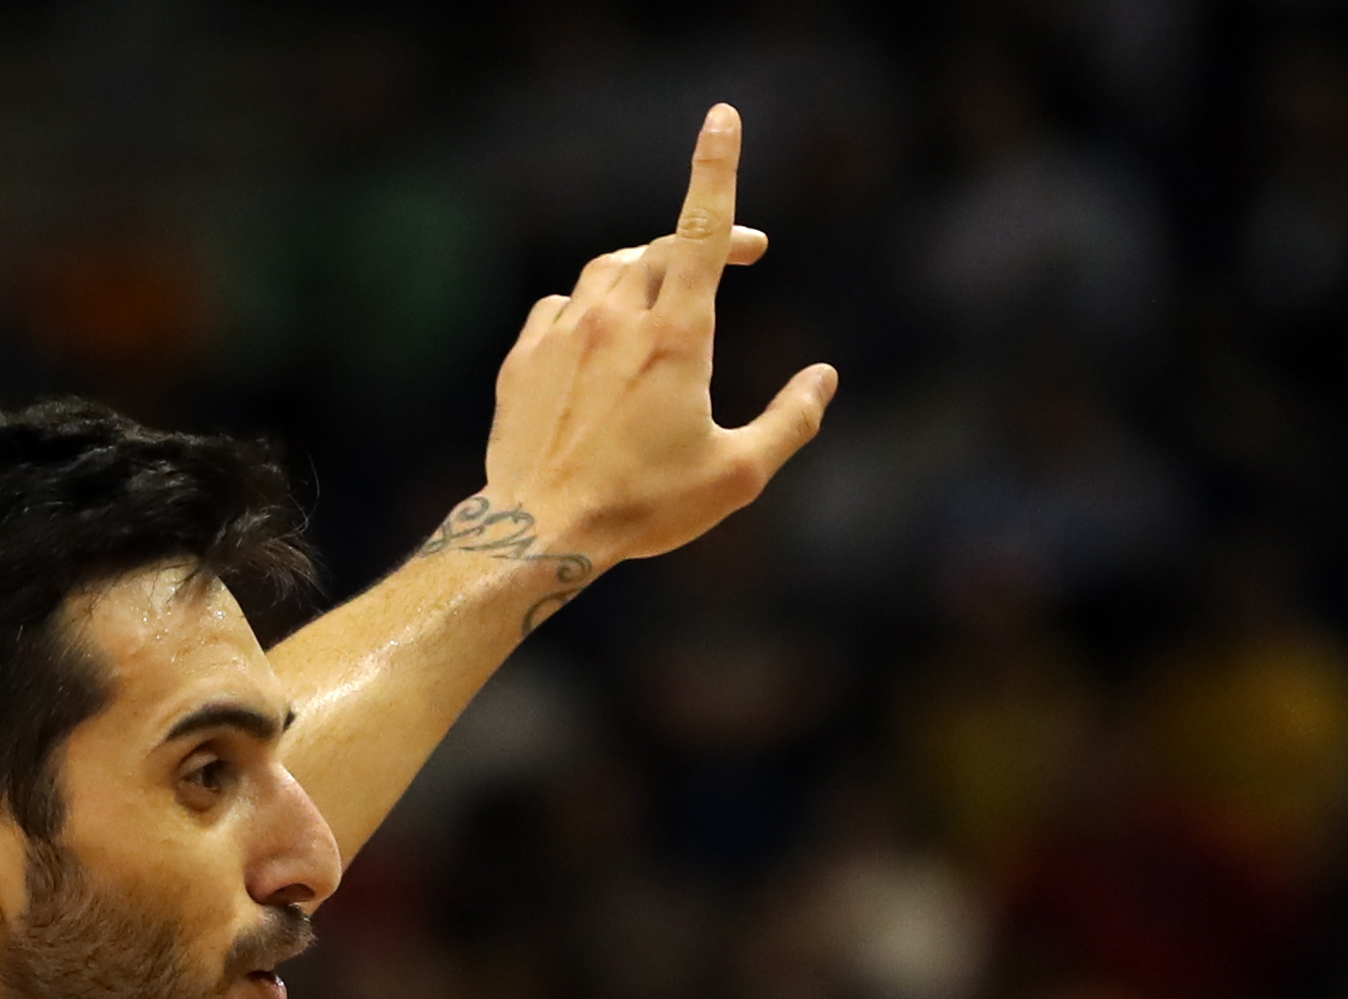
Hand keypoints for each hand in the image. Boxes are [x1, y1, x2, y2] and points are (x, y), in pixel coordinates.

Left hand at [471, 104, 836, 573]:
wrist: (539, 532)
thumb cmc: (644, 508)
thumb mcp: (737, 475)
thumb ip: (790, 421)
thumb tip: (824, 378)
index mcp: (676, 336)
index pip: (700, 230)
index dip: (715, 169)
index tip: (722, 117)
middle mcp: (615, 318)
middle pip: (661, 247)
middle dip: (704, 240)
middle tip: (739, 254)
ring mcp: (562, 333)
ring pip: (609, 271)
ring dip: (645, 269)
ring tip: (668, 297)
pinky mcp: (523, 357)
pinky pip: (561, 306)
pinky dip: (589, 308)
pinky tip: (600, 338)